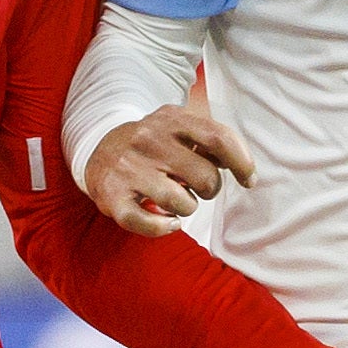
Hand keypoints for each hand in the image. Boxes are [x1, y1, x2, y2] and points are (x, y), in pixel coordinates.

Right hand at [85, 107, 256, 235]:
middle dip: (210, 189)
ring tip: (175, 199)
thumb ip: (209, 141)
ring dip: (187, 208)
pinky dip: (164, 227)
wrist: (99, 149)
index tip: (248, 180)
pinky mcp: (113, 197)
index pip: (219, 139)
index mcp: (171, 119)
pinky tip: (168, 222)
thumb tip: (242, 166)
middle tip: (195, 187)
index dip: (242, 163)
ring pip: (184, 204)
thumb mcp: (179, 128)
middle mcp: (149, 140)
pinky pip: (149, 224)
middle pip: (207, 177)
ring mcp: (129, 169)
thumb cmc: (154, 145)